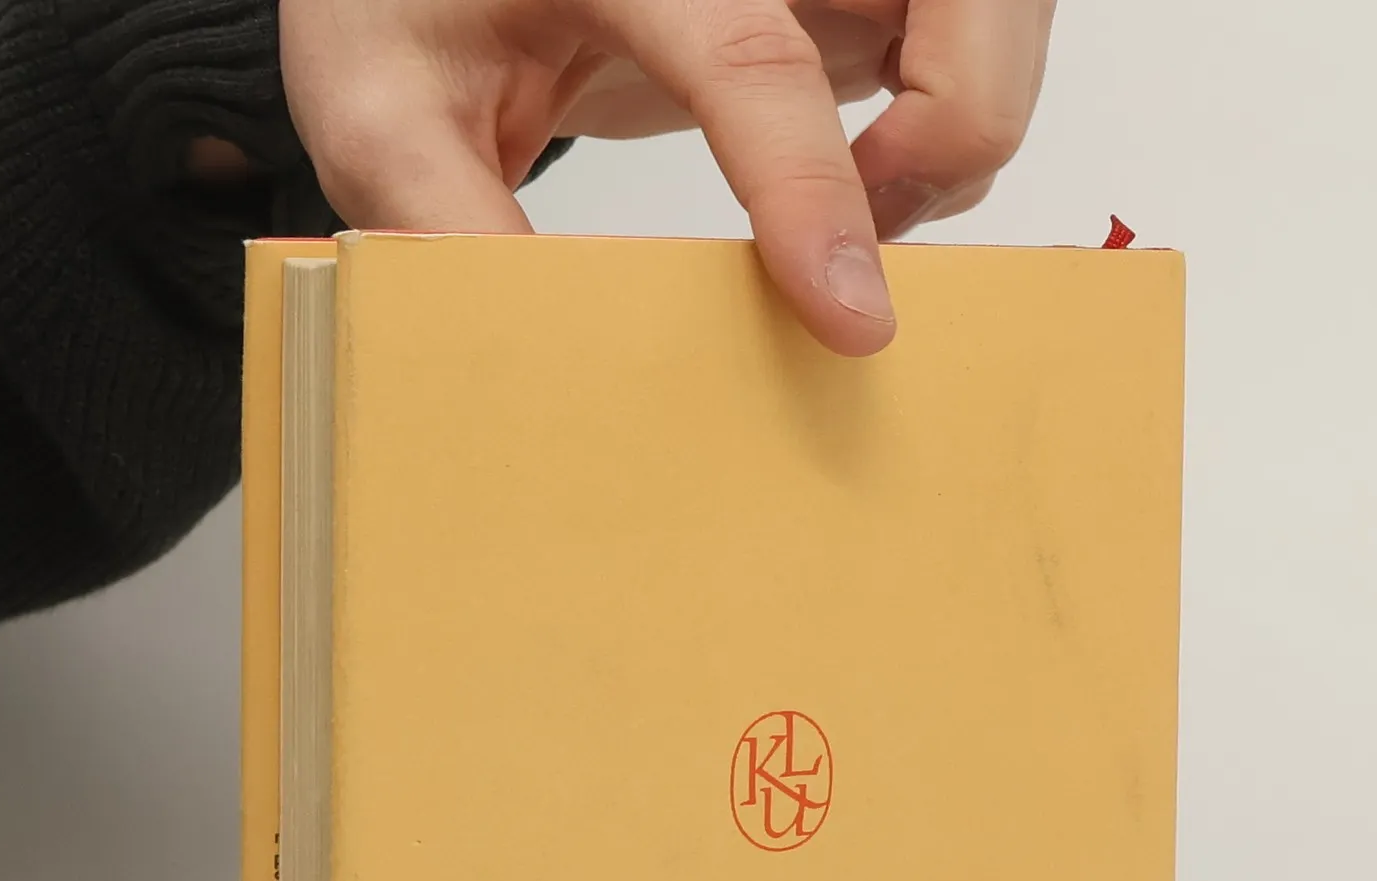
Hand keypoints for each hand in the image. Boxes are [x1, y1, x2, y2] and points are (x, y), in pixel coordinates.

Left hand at [276, 0, 1058, 356]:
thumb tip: (535, 349)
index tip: (849, 317)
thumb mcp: (378, 97)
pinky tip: (864, 177)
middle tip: (875, 226)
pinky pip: (970, 36)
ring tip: (863, 210)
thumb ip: (437, 208)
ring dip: (962, 125)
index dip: (811, 186)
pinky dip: (952, 116)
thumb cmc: (417, 2)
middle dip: (959, 118)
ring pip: (998, 10)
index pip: (753, 50)